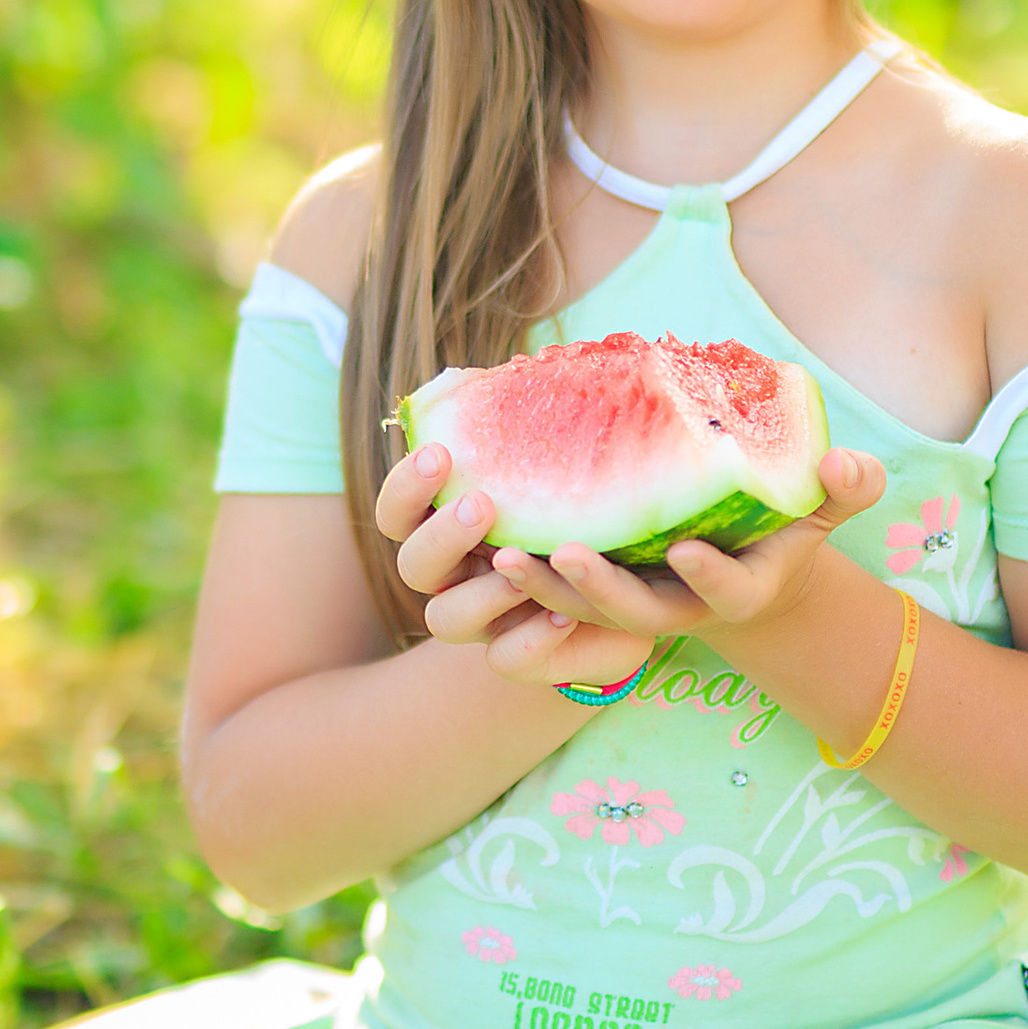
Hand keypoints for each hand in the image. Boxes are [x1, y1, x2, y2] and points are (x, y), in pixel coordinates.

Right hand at [375, 439, 662, 694]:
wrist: (630, 592)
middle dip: (441, 534)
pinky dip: (531, 638)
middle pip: (410, 565)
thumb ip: (528, 436)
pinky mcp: (520, 656)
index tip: (439, 453)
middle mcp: (453, 578)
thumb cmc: (579, 519)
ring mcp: (482, 623)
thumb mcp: (559, 476)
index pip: (397, 513)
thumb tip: (517, 368)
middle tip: (482, 505)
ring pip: (445, 619)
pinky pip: (506, 660)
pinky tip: (565, 614)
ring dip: (481, 591)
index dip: (406, 487)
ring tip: (520, 563)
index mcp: (446, 530)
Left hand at [481, 445, 886, 647]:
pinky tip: (485, 544)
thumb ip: (843, 490)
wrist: (743, 570)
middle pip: (633, 615)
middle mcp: (677, 610)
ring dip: (542, 589)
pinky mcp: (595, 596)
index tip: (686, 548)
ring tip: (504, 554)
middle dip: (599, 590)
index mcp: (734, 592)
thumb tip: (851, 461)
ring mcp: (631, 606)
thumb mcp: (819, 512)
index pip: (724, 592)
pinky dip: (524, 577)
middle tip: (564, 554)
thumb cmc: (782, 533)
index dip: (708, 575)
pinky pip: (553, 597)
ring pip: (581, 612)